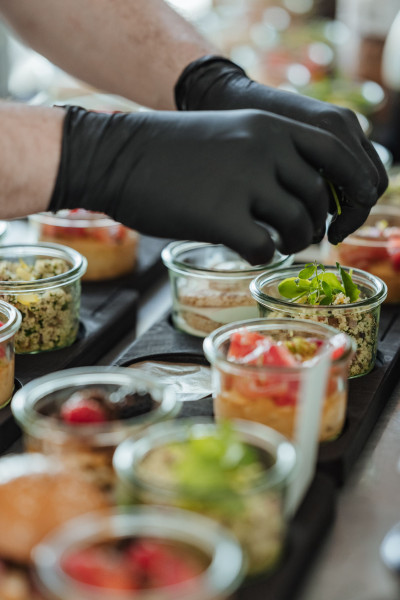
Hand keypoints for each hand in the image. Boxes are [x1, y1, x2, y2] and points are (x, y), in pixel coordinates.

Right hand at [49, 106, 376, 263]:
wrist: (116, 157)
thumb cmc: (171, 150)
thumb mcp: (231, 132)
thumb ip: (271, 152)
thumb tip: (304, 192)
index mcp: (270, 125)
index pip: (336, 152)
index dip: (347, 185)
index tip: (336, 209)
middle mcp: (264, 149)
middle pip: (318, 197)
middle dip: (315, 223)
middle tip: (299, 236)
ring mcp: (243, 182)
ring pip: (298, 226)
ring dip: (293, 242)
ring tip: (278, 245)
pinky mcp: (220, 217)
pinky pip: (265, 248)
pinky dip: (264, 256)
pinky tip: (249, 250)